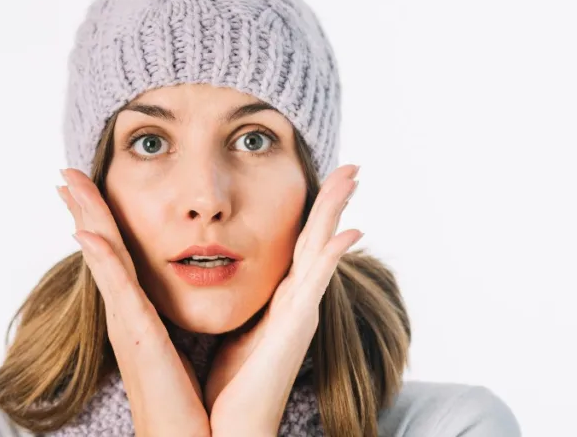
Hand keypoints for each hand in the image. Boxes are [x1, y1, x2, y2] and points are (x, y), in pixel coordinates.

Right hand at [58, 168, 208, 436]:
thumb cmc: (193, 401)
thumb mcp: (184, 348)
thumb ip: (179, 319)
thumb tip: (189, 292)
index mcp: (141, 314)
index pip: (120, 254)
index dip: (103, 219)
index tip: (90, 185)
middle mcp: (127, 314)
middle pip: (102, 248)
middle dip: (85, 208)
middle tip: (67, 171)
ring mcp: (127, 324)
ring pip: (103, 259)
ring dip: (87, 219)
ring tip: (69, 183)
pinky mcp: (137, 338)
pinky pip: (118, 291)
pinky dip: (101, 261)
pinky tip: (88, 235)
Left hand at [204, 164, 362, 434]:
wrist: (230, 429)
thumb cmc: (229, 387)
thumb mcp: (233, 331)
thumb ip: (240, 306)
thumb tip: (224, 281)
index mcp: (281, 300)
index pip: (300, 245)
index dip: (313, 213)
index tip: (322, 179)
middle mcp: (297, 302)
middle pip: (317, 238)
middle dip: (333, 201)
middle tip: (351, 166)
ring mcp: (301, 313)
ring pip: (322, 250)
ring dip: (337, 213)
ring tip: (353, 178)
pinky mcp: (297, 328)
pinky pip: (318, 282)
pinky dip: (334, 255)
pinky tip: (350, 231)